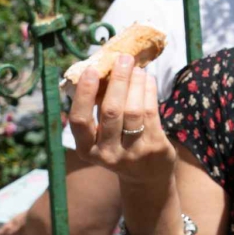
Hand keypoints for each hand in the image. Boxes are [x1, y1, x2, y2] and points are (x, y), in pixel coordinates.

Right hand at [68, 56, 175, 192]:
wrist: (146, 176)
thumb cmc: (120, 145)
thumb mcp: (103, 136)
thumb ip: (99, 109)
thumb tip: (103, 69)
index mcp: (87, 149)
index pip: (79, 120)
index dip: (84, 94)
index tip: (91, 70)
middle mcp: (107, 154)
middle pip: (110, 111)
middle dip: (117, 81)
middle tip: (122, 58)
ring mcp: (132, 153)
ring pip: (133, 110)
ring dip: (135, 83)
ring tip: (137, 68)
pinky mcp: (154, 148)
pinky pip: (150, 113)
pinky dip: (149, 92)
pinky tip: (148, 79)